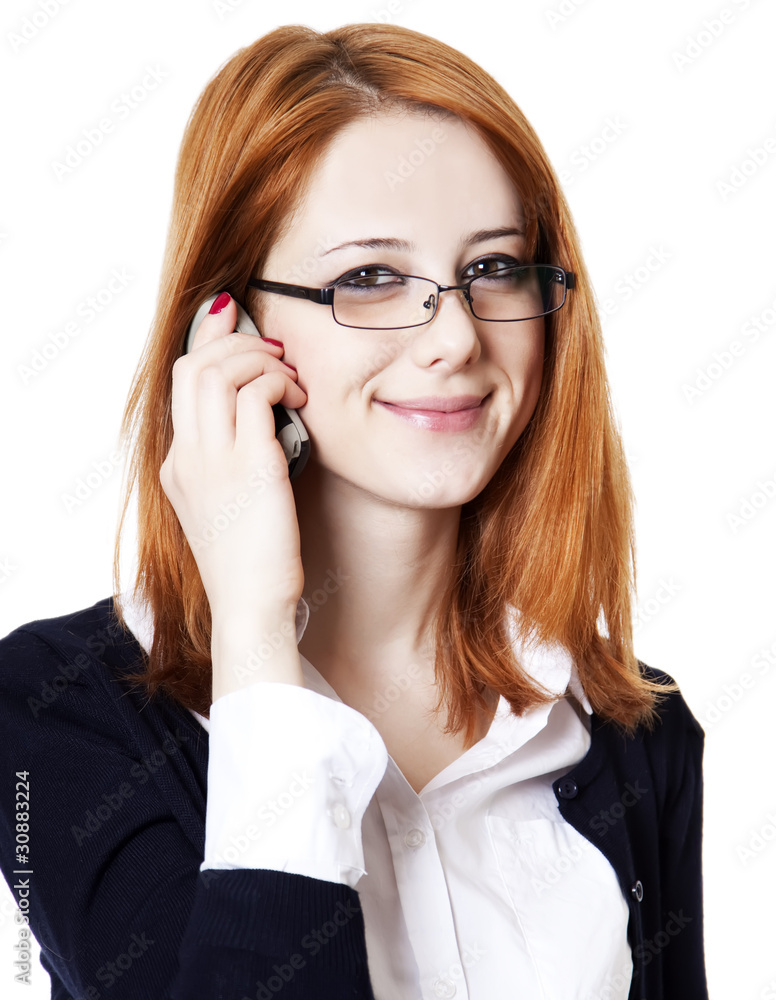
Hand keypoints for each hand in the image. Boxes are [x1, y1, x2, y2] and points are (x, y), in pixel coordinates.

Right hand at [159, 294, 307, 677]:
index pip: (181, 380)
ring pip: (217, 370)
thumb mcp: (227, 506)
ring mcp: (213, 462)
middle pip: (192, 364)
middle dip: (235, 340)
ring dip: (259, 358)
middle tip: (273, 349)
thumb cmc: (250, 562)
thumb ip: (231, 462)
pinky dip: (279, 383)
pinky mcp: (250, 468)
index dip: (206, 339)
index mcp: (177, 465)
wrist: (251, 608)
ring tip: (289, 375)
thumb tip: (263, 418)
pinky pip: (257, 395)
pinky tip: (300, 398)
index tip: (233, 319)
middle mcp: (187, 457)